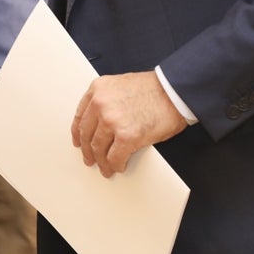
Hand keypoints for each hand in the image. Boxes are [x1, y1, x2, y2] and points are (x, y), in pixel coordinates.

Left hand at [71, 71, 186, 177]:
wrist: (174, 92)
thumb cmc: (155, 88)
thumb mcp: (121, 85)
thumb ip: (107, 100)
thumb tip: (101, 122)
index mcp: (98, 89)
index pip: (80, 116)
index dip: (78, 132)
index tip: (78, 141)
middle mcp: (101, 103)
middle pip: (87, 134)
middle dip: (88, 150)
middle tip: (90, 159)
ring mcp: (112, 120)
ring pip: (99, 149)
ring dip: (102, 161)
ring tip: (105, 167)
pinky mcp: (126, 136)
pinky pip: (115, 157)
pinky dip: (116, 165)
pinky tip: (118, 166)